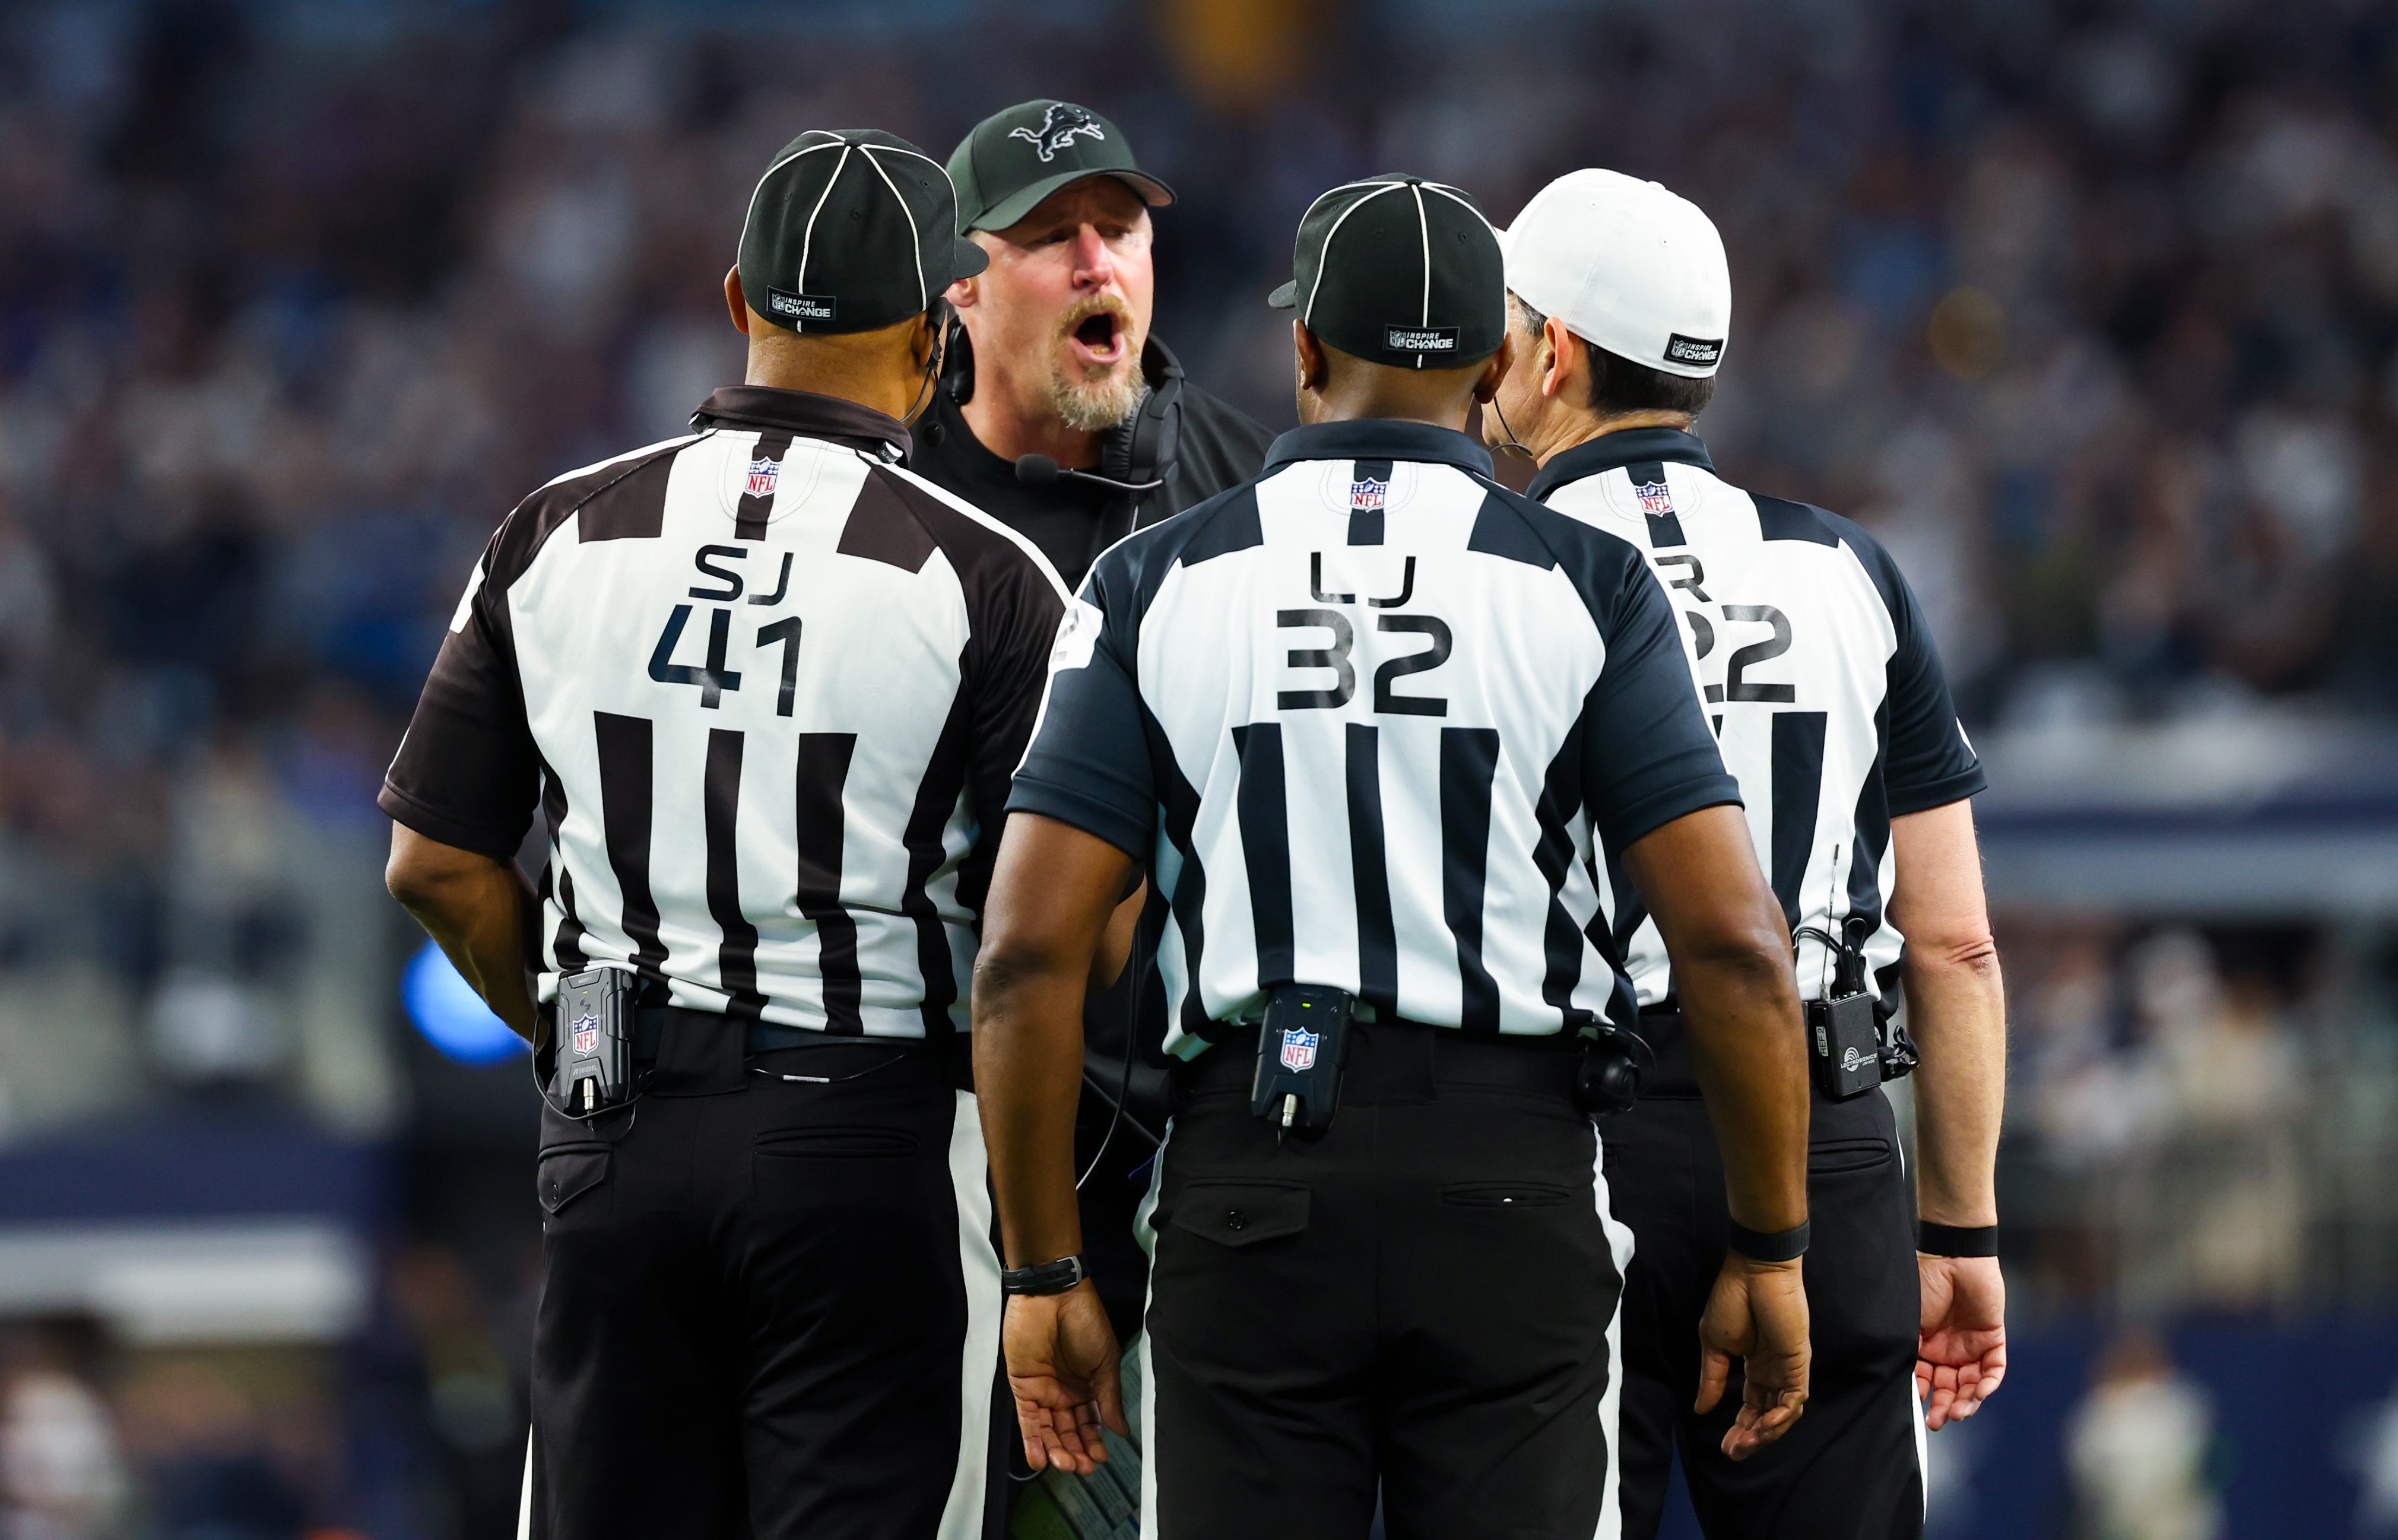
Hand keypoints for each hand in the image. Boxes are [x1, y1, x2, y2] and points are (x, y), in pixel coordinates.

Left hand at [1002, 1281, 1127, 1475]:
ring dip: (1056, 1450)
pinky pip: (1027, 1419)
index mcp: (1087, 1385)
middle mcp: (1064, 1391)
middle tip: (1083, 1467)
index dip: (1094, 1441)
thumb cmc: (1086, 1322)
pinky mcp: (1022, 1386)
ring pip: (1048, 1430)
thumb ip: (1110, 1398)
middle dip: (1076, 1451)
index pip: (1090, 1422)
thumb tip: (1122, 1430)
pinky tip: (1040, 1459)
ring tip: (1066, 1465)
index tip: (1100, 1458)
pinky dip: (1032, 1440)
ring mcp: (1043, 1390)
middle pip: (1068, 1430)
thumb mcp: (1106, 1361)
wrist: (1054, 1296)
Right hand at [1696, 1254, 1809, 1459]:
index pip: (1750, 1406)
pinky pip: (1795, 1399)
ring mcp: (1788, 1368)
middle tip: (1734, 1453)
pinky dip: (1782, 1416)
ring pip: (1784, 1414)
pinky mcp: (1799, 1362)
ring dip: (1766, 1433)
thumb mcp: (1713, 1344)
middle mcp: (1773, 1371)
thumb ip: (1712, 1378)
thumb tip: (1700, 1410)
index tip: (1723, 1446)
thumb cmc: (1731, 1299)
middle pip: (1767, 1416)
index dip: (1738, 1428)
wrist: (1753, 1271)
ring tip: (1746, 1444)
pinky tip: (1764, 1425)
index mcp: (1754, 1366)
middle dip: (1751, 1438)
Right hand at [1917, 1252, 2005, 1429]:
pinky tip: (1978, 1392)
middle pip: (1949, 1388)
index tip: (1916, 1407)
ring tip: (1959, 1413)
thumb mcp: (1909, 1321)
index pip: (1925, 1381)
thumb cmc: (1924, 1285)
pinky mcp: (1993, 1339)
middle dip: (1944, 1407)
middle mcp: (1948, 1352)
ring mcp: (1971, 1347)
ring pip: (1972, 1385)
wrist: (1952, 1256)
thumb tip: (1903, 1383)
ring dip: (1966, 1401)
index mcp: (1925, 1348)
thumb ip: (1909, 1351)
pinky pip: (1994, 1369)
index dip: (1922, 1396)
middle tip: (1938, 1421)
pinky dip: (1988, 1383)